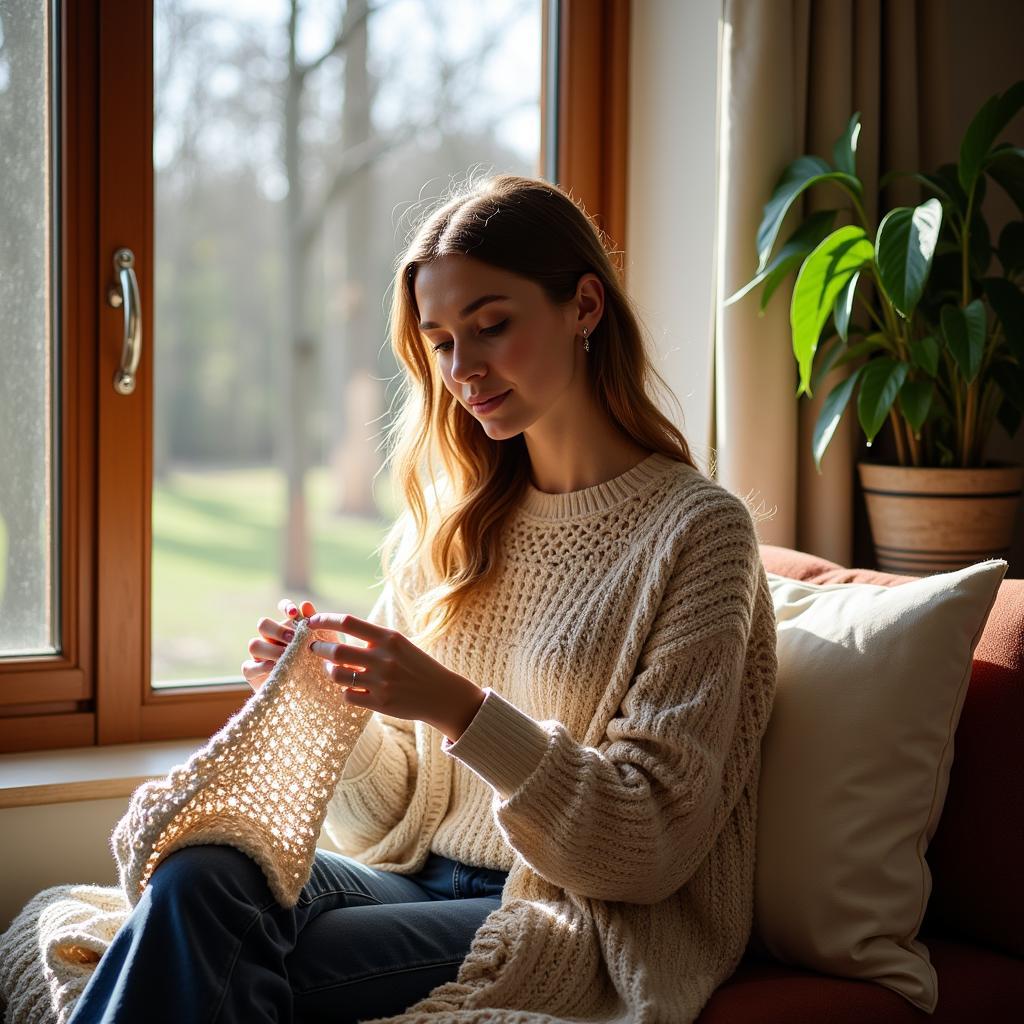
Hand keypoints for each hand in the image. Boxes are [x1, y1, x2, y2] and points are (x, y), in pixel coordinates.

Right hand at [241, 597, 316, 690]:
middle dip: (277, 630)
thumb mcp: (324, 644)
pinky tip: (274, 667)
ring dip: (270, 649)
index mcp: (290, 626)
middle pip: (263, 624)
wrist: (315, 691)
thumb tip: (305, 604)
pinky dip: (260, 666)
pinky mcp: (253, 673)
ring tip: (286, 656)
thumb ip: (315, 624)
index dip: (286, 607)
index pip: (283, 608)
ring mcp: (261, 655)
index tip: (295, 614)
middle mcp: (272, 638)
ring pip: (254, 644)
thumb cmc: (320, 663)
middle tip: (293, 639)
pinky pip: (248, 666)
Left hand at [307, 611, 484, 740]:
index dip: (325, 620)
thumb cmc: (415, 665)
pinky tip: (352, 688)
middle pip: (337, 651)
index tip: (310, 622)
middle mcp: (384, 658)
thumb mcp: (398, 644)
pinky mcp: (380, 703)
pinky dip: (345, 691)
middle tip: (313, 647)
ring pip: (338, 675)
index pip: (348, 622)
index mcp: (388, 638)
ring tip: (331, 668)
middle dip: (318, 649)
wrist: (440, 693)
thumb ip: (372, 638)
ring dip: (330, 671)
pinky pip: (348, 696)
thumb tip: (336, 631)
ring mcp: (382, 682)